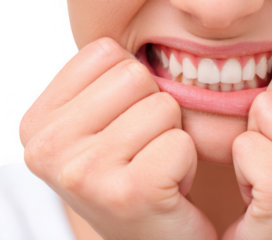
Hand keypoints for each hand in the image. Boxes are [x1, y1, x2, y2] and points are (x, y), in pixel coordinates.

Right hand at [19, 38, 216, 239]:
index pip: (107, 53)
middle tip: (143, 151)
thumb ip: (102, 83)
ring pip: (163, 106)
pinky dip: (186, 163)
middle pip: (136, 75)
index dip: (131, 88)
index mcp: (37, 122)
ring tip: (152, 168)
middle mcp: (48, 146)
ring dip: (170, 137)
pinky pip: (182, 142)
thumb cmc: (128, 177)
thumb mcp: (97, 126)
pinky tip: (166, 187)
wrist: (149, 238)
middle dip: (153, 111)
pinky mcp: (128, 194)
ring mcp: (84, 172)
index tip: (123, 128)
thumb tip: (134, 54)